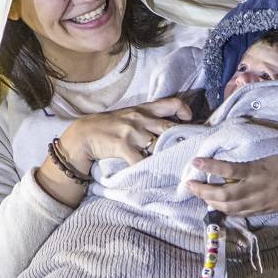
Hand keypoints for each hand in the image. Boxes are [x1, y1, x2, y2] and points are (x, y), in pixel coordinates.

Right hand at [59, 96, 192, 169]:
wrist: (85, 133)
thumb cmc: (109, 125)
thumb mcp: (130, 115)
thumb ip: (149, 118)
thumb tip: (170, 127)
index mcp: (144, 109)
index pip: (171, 103)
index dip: (185, 111)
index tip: (190, 121)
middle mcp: (140, 118)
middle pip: (170, 127)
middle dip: (183, 139)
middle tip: (192, 149)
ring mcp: (132, 132)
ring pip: (159, 145)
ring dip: (168, 156)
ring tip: (176, 165)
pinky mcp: (123, 146)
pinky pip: (141, 160)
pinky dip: (149, 169)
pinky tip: (154, 174)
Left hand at [185, 155, 277, 229]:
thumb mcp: (269, 153)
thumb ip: (248, 154)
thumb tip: (227, 147)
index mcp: (257, 171)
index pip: (229, 170)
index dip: (211, 167)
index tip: (195, 161)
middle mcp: (254, 189)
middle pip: (224, 194)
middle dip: (203, 191)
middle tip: (189, 184)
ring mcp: (256, 203)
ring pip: (228, 207)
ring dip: (209, 201)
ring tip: (197, 193)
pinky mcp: (258, 211)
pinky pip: (237, 213)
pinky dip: (222, 209)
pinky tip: (213, 204)